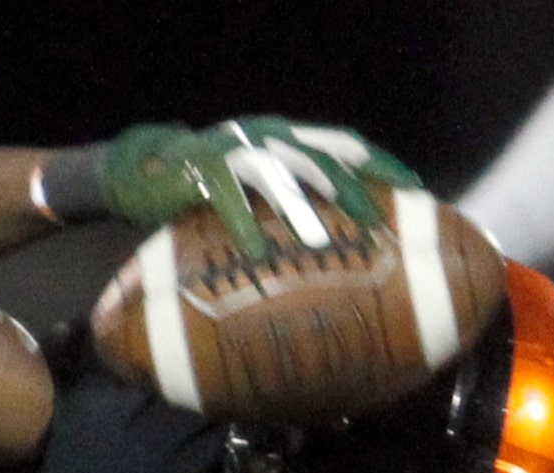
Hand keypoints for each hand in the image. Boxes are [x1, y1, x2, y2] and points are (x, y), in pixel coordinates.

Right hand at [94, 117, 420, 258]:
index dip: (379, 163)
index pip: (343, 144)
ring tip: (322, 242)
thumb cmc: (204, 189)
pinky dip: (244, 225)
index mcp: (284, 138)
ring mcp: (233, 152)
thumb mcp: (252, 184)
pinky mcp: (201, 172)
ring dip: (302, 209)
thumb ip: (287, 197)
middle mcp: (265, 137)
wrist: (140, 170)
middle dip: (351, 191)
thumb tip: (333, 239)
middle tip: (377, 224)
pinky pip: (229, 199)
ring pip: (279, 176)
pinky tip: (258, 254)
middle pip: (320, 159)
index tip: (412, 188)